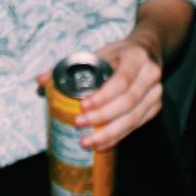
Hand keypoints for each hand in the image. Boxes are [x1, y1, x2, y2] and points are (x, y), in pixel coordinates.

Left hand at [35, 35, 163, 152]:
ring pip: (134, 118)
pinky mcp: (155, 107)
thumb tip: (40, 81)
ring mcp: (156, 93)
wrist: (147, 51)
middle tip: (79, 126)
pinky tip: (103, 144)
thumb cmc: (118, 53)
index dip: (103, 96)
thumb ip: (69, 65)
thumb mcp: (98, 52)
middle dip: (102, 117)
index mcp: (135, 57)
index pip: (121, 80)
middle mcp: (150, 75)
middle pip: (128, 102)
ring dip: (110, 133)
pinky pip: (137, 125)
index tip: (83, 106)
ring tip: (89, 142)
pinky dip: (119, 136)